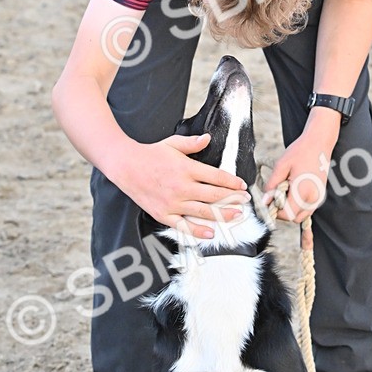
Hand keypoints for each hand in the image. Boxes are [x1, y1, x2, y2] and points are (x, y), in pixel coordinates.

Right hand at [116, 133, 248, 238]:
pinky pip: (184, 226)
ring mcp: (173, 202)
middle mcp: (182, 187)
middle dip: (233, 199)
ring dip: (223, 214)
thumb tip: (208, 138)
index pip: (216, 176)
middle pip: (214, 195)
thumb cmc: (150, 154)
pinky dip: (198, 231)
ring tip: (237, 215)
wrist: (126, 166)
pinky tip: (211, 233)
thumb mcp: (172, 143)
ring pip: (204, 211)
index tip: (242, 186)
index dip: (232, 182)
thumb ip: (192, 143)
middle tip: (245, 201)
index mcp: (187, 168)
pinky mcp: (163, 214)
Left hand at [263, 125, 338, 222]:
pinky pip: (307, 208)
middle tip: (277, 195)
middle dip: (283, 211)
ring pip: (301, 215)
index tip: (270, 200)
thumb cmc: (300, 151)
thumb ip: (272, 184)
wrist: (319, 143)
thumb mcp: (281, 165)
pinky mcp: (320, 196)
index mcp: (303, 191)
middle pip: (295, 218)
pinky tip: (294, 190)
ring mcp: (318, 198)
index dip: (276, 211)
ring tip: (287, 191)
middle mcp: (313, 198)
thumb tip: (265, 200)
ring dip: (292, 209)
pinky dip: (298, 205)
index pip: (287, 214)